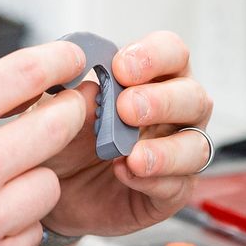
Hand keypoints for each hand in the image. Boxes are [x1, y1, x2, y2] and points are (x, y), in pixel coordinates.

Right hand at [0, 40, 89, 245]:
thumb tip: (21, 86)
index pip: (25, 74)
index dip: (60, 60)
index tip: (72, 58)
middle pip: (56, 127)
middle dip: (66, 112)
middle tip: (64, 110)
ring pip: (49, 184)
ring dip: (33, 174)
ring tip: (2, 176)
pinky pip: (32, 231)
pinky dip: (16, 221)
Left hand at [41, 30, 212, 237]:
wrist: (49, 188)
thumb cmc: (62, 138)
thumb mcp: (57, 111)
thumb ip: (75, 96)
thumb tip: (90, 88)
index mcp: (152, 78)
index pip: (172, 53)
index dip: (154, 56)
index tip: (121, 68)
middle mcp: (174, 113)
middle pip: (194, 97)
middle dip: (162, 100)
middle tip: (126, 108)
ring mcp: (177, 154)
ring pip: (196, 146)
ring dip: (166, 149)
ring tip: (132, 154)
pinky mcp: (170, 192)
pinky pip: (177, 186)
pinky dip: (153, 180)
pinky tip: (125, 173)